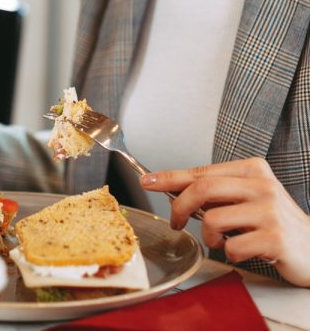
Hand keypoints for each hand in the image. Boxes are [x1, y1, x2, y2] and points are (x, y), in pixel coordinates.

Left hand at [141, 157, 309, 285]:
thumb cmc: (275, 223)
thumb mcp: (247, 199)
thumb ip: (217, 193)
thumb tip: (176, 191)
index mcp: (252, 170)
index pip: (201, 171)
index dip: (170, 177)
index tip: (147, 182)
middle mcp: (262, 185)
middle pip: (202, 189)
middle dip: (179, 207)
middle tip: (175, 222)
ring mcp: (270, 211)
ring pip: (212, 219)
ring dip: (208, 236)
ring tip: (221, 241)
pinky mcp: (276, 238)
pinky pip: (232, 246)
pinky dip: (228, 253)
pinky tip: (242, 251)